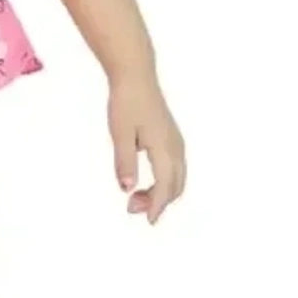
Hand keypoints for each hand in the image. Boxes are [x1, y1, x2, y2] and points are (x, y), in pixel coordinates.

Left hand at [107, 68, 185, 223]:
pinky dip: (165, 181)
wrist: (136, 76)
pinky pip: (175, 168)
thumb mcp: (120, 134)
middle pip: (175, 186)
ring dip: (162, 192)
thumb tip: (127, 189)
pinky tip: (147, 182)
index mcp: (164, 147)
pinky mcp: (172, 137)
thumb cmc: (126, 103)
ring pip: (177, 178)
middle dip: (158, 202)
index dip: (157, 206)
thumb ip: (125, 162)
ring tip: (136, 197)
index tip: (149, 221)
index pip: (165, 186)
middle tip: (132, 208)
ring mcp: (176, 141)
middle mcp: (175, 147)